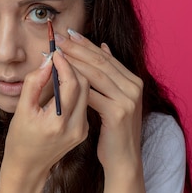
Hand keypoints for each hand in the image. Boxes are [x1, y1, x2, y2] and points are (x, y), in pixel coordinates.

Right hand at [2, 50, 89, 181]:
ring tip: (64, 60)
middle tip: (61, 52)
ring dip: (77, 73)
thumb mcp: (21, 110)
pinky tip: (69, 75)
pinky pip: (85, 100)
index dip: (65, 63)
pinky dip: (78, 86)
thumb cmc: (20, 139)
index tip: (55, 51)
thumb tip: (47, 61)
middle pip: (84, 85)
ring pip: (87, 91)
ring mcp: (82, 129)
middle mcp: (76, 127)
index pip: (71, 84)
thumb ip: (33, 83)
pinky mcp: (84, 129)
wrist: (29, 167)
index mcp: (58, 123)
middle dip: (74, 65)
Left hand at [55, 29, 143, 172]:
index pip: (106, 56)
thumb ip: (110, 75)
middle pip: (101, 61)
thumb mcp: (114, 98)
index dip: (86, 44)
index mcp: (133, 80)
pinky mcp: (117, 113)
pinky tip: (61, 77)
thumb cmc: (114, 130)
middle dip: (78, 48)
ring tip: (58, 53)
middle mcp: (133, 87)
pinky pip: (92, 93)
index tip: (68, 34)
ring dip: (74, 62)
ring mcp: (128, 99)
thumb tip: (103, 48)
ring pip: (96, 74)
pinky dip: (75, 83)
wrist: (123, 158)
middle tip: (59, 38)